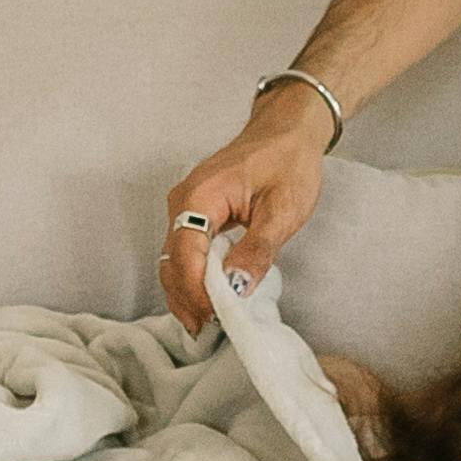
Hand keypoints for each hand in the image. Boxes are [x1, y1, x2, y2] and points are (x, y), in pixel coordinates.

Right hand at [158, 99, 332, 331]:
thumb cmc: (288, 163)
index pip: (186, 254)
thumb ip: (257, 249)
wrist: (287, 132)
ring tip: (207, 323)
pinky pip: (184, 252)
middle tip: (210, 329)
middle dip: (187, 298)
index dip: (196, 291)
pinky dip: (191, 278)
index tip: (215, 317)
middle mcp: (182, 202)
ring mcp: (184, 208)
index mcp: (200, 197)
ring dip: (186, 293)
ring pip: (173, 260)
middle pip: (171, 261)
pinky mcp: (194, 215)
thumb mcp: (282, 209)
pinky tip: (206, 299)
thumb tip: (236, 288)